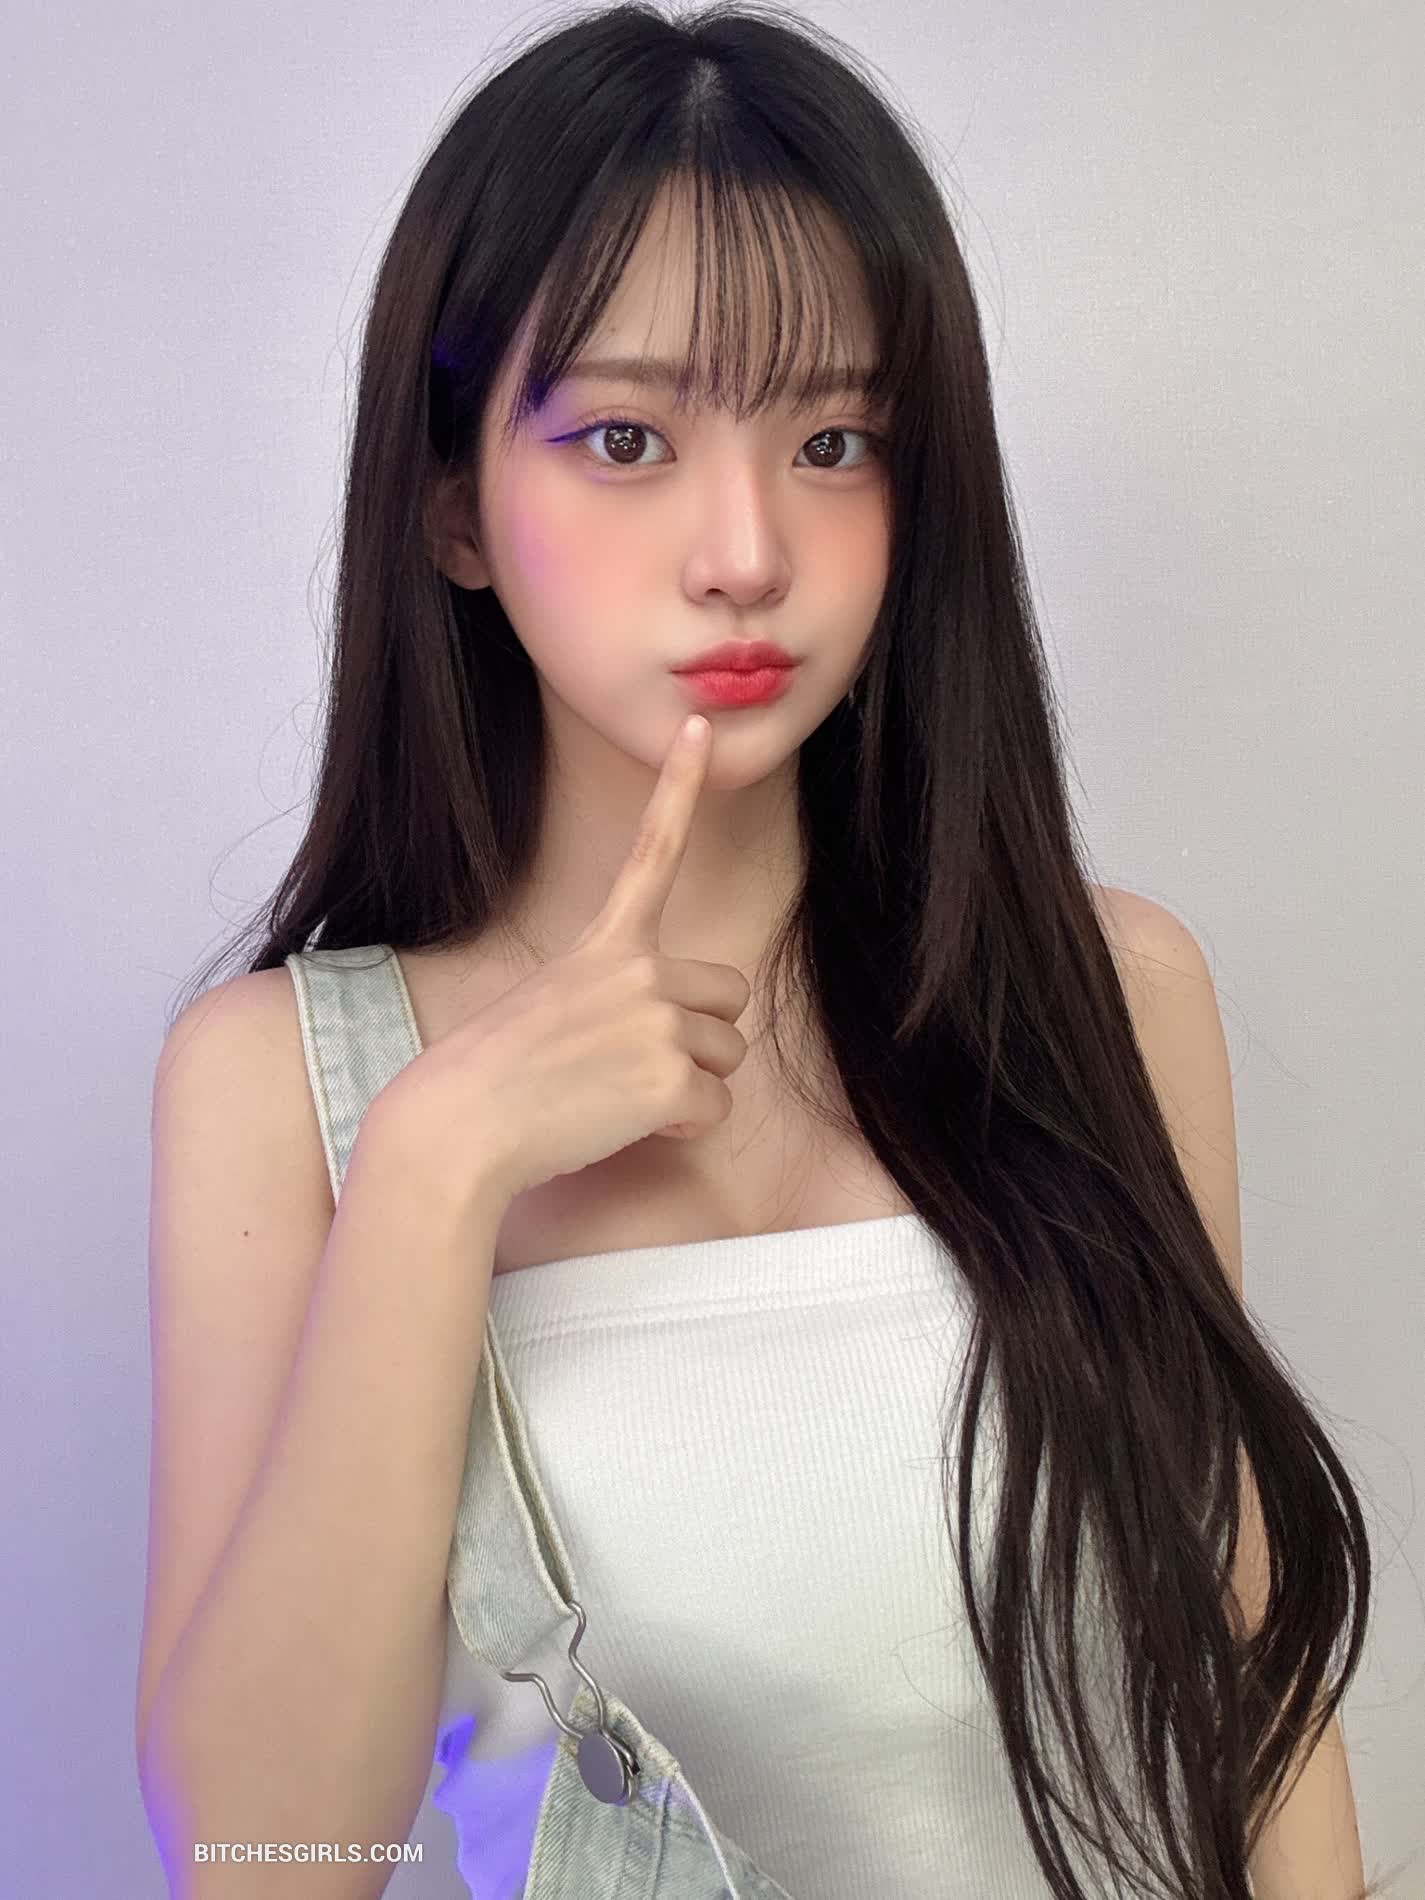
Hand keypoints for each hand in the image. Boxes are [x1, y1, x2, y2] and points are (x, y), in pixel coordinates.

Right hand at [372, 713, 752, 1209]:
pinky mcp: (668, 1076)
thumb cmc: (494, 1074)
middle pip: (729, 994)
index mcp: (606, 942)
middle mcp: (640, 970)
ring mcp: (657, 1021)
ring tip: (621, 1096)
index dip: (680, 787)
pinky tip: (628, 1124)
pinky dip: (680, 1125)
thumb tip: (661, 1037)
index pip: (653, 851)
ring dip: (692, 1084)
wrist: (460, 1125)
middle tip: (640, 1064)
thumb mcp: (551, 1004)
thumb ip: (613, 997)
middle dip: (703, 1035)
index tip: (697, 728)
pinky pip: (714, 1107)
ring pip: (729, 1055)